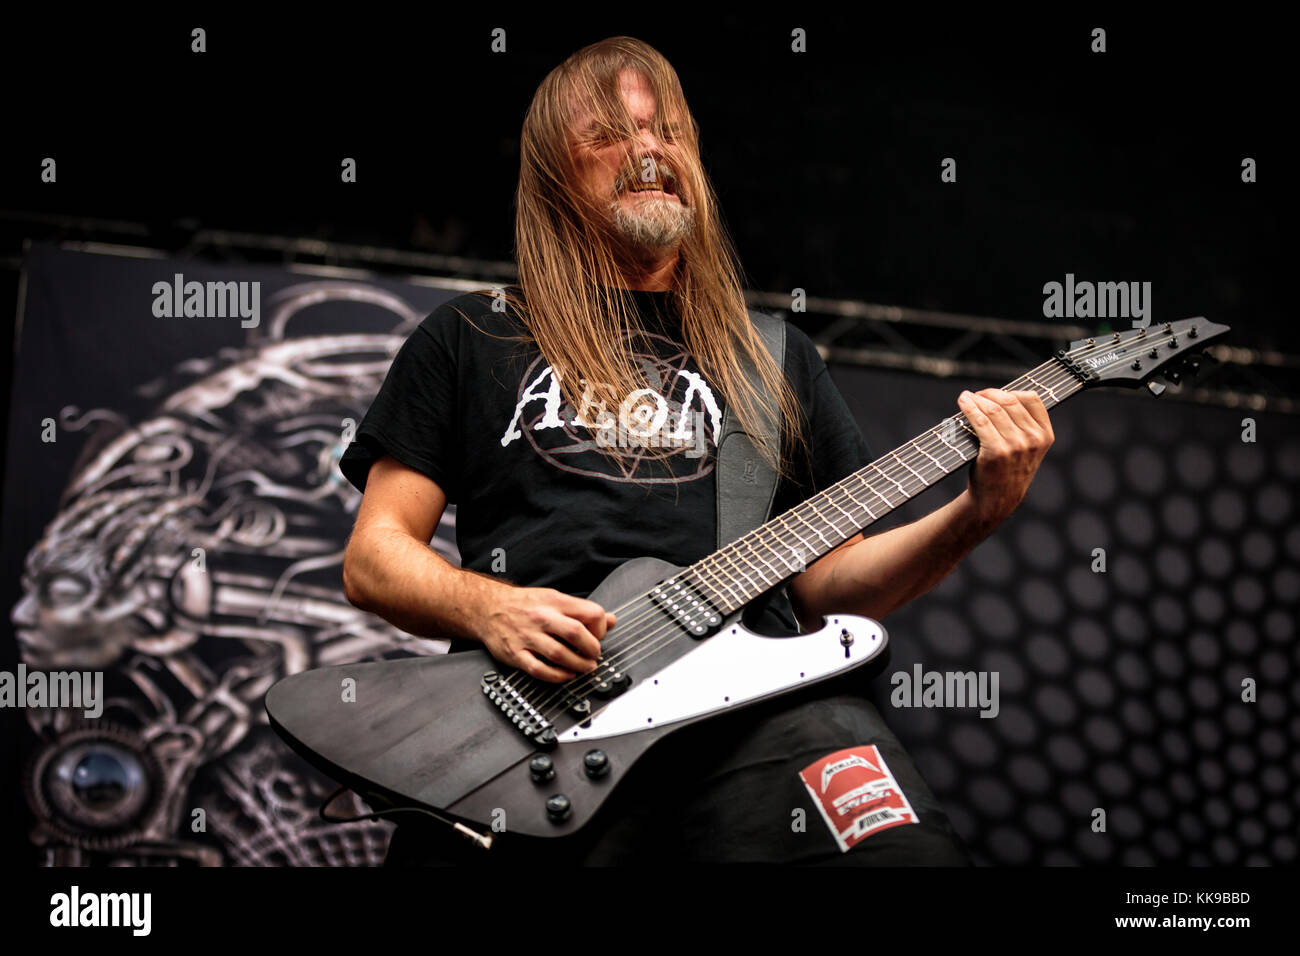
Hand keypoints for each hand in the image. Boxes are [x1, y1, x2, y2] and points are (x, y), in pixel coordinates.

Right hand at [479, 586, 616, 682]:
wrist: (488, 607)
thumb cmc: (523, 604)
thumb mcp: (554, 599)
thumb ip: (582, 611)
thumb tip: (610, 620)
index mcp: (555, 602)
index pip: (590, 613)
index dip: (600, 629)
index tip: (599, 636)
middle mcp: (542, 617)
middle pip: (575, 633)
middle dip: (591, 649)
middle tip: (594, 655)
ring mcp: (527, 636)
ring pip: (559, 654)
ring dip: (578, 665)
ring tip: (585, 667)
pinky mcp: (516, 653)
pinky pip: (539, 669)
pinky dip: (556, 676)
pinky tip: (566, 675)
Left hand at [956, 388, 1053, 530]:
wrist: (997, 499)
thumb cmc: (1008, 471)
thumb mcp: (1028, 448)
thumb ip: (1024, 425)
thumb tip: (1001, 395)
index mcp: (1045, 435)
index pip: (1032, 398)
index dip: (1010, 390)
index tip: (995, 394)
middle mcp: (1033, 439)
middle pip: (1010, 401)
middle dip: (989, 394)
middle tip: (976, 395)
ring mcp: (1016, 446)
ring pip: (994, 409)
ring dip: (976, 399)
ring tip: (966, 398)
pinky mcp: (996, 451)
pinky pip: (981, 421)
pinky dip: (969, 408)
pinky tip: (963, 404)